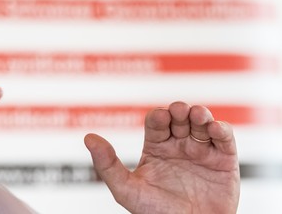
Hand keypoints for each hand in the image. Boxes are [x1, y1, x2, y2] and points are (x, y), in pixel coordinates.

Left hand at [84, 102, 239, 213]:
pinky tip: (214, 128)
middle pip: (180, 117)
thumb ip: (107, 164)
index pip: (156, 122)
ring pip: (202, 122)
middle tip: (179, 112)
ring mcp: (201, 151)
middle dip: (180, 110)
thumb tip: (88, 137)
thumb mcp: (126, 189)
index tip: (160, 117)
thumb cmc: (156, 213)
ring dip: (201, 114)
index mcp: (156, 147)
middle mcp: (178, 145)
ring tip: (198, 116)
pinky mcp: (223, 161)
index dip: (159, 116)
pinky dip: (221, 129)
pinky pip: (224, 139)